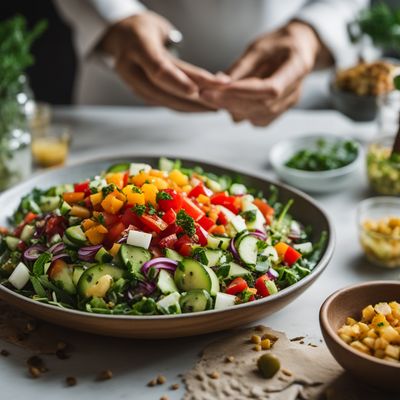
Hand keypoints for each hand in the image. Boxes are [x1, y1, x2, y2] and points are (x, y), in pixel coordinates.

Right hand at [100, 12, 227, 111]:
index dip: (178, 82)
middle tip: (217, 102)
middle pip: (163, 89)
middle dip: (192, 99)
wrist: (120, 36)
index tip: (198, 91)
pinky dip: (183, 107)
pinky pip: (163, 103)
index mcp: (136, 44)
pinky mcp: (139, 93)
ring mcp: (132, 83)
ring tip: (215, 108)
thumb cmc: (145, 29)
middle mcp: (130, 66)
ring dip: (191, 107)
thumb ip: (180, 56)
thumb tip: (212, 79)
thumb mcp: (160, 29)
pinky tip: (200, 108)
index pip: (158, 68)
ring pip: (164, 100)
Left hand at [200, 21, 331, 125]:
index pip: (271, 89)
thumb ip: (242, 66)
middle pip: (261, 106)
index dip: (244, 92)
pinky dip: (241, 113)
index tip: (220, 88)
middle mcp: (294, 92)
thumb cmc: (280, 43)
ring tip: (213, 96)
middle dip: (230, 102)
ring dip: (233, 108)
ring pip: (257, 116)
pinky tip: (228, 102)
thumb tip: (219, 83)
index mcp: (297, 68)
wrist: (298, 49)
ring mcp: (287, 105)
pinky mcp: (277, 113)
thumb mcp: (260, 46)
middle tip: (205, 94)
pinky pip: (256, 120)